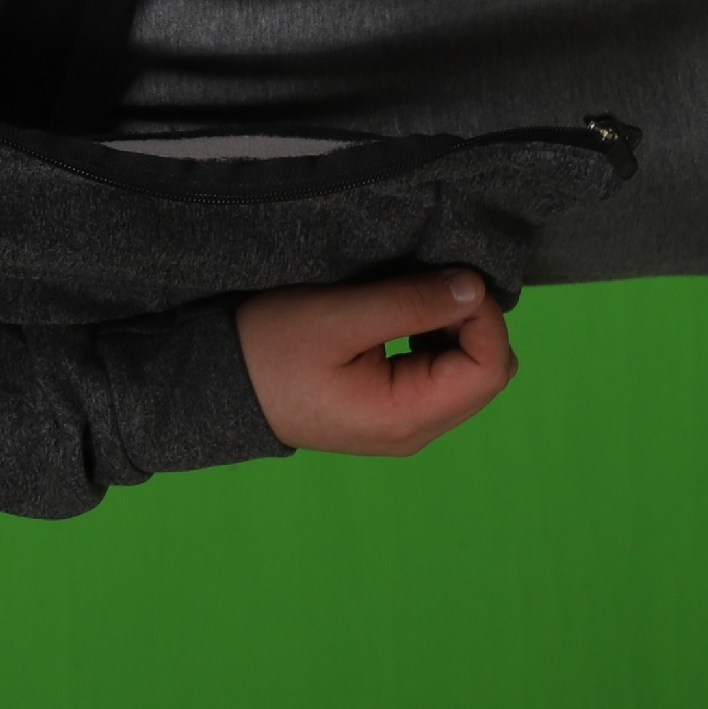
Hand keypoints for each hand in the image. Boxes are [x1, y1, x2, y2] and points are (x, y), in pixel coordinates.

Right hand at [237, 270, 518, 455]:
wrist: (219, 385)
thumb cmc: (270, 349)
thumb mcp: (337, 316)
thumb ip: (410, 303)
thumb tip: (475, 287)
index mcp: (406, 417)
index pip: (488, 368)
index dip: (484, 316)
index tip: (451, 275)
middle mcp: (416, 432)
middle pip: (486, 375)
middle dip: (472, 323)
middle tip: (430, 283)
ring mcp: (406, 428)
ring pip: (469, 376)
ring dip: (454, 331)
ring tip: (412, 299)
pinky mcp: (394, 415)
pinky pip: (442, 379)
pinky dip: (436, 344)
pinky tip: (403, 320)